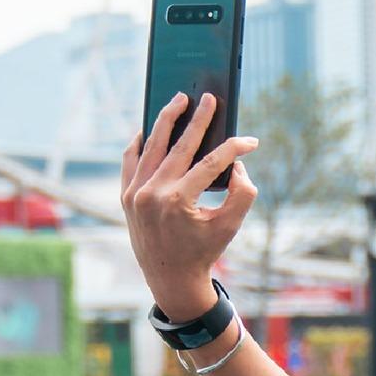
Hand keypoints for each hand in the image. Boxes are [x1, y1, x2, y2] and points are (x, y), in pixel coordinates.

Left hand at [120, 93, 256, 319]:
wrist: (170, 278)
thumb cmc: (204, 250)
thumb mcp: (230, 226)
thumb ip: (243, 193)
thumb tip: (237, 164)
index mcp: (179, 201)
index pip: (210, 163)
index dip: (233, 148)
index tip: (250, 140)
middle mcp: (153, 194)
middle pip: (179, 146)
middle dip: (198, 120)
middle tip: (210, 97)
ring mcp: (135, 194)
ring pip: (152, 146)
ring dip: (166, 119)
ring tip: (179, 98)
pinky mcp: (126, 196)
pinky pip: (131, 160)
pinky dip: (140, 142)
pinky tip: (151, 128)